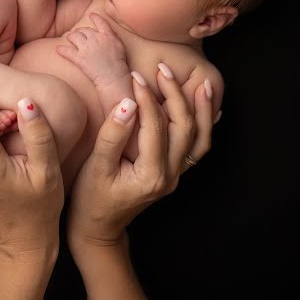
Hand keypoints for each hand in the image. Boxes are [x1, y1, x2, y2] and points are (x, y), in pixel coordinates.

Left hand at [55, 12, 129, 86]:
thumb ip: (111, 36)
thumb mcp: (119, 45)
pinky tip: (58, 49)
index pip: (100, 22)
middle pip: (84, 30)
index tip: (91, 15)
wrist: (113, 77)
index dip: (95, 17)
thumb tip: (105, 32)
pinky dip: (61, 50)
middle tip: (79, 34)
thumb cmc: (119, 63)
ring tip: (70, 38)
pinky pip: (67, 52)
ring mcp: (86, 48)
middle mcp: (95, 39)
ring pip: (74, 36)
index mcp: (106, 35)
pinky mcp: (79, 59)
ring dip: (71, 37)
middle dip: (80, 31)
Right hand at [66, 64, 214, 247]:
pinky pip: (196, 148)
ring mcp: (175, 176)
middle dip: (175, 94)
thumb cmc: (91, 200)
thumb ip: (113, 135)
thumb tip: (128, 103)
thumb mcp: (96, 167)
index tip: (135, 76)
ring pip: (198, 138)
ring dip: (201, 109)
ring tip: (201, 83)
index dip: (146, 97)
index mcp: (151, 174)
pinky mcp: (173, 174)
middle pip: (184, 127)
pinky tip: (208, 109)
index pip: (155, 125)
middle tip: (162, 69)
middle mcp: (170, 175)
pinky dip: (205, 127)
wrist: (99, 230)